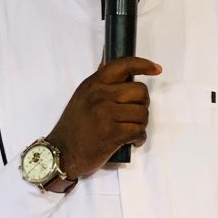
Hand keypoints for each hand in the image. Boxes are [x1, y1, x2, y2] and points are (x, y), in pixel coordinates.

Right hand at [46, 56, 161, 179]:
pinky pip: (139, 131)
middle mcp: (100, 95)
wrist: (61, 153)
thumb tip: (122, 71)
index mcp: (93, 84)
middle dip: (143, 104)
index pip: (122, 65)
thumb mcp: (82, 98)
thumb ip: (101, 85)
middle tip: (134, 114)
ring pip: (143, 113)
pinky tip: (132, 141)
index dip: (143, 64)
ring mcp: (107, 114)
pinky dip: (140, 138)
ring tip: (130, 130)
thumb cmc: (73, 127)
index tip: (156, 69)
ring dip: (141, 124)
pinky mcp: (113, 134)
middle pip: (140, 91)